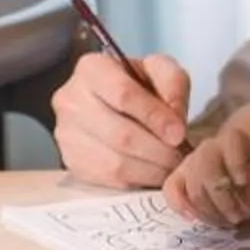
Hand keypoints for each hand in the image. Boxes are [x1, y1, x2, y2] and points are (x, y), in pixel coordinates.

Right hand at [51, 48, 193, 188]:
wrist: (109, 101)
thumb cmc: (137, 84)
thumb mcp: (160, 70)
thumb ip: (173, 84)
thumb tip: (175, 121)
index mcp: (92, 69)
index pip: (123, 95)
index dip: (155, 117)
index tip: (179, 133)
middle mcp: (71, 100)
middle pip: (121, 134)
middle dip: (159, 150)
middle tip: (182, 156)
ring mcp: (67, 134)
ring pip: (115, 163)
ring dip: (151, 170)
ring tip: (171, 166)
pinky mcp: (71, 162)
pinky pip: (109, 180)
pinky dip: (138, 180)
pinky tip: (153, 172)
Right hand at [163, 123, 249, 228]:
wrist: (234, 187)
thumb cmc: (249, 186)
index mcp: (233, 140)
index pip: (231, 142)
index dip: (235, 162)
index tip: (242, 182)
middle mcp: (209, 147)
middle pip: (206, 169)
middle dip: (221, 199)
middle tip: (235, 218)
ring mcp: (189, 163)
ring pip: (193, 187)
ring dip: (209, 211)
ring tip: (224, 222)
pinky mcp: (175, 178)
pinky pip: (171, 191)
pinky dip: (181, 206)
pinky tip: (193, 219)